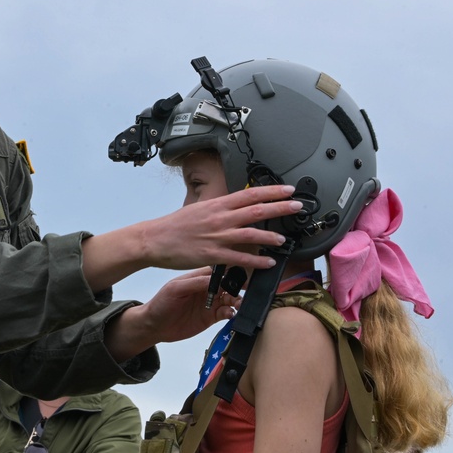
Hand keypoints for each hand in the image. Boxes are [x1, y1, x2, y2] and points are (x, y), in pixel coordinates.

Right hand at [81, 185, 299, 292]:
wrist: (154, 239)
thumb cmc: (175, 226)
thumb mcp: (199, 209)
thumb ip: (220, 209)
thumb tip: (237, 208)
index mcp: (217, 205)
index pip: (250, 194)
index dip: (271, 191)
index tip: (288, 190)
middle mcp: (219, 218)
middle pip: (256, 210)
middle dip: (279, 208)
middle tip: (298, 206)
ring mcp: (216, 236)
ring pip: (250, 234)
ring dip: (270, 236)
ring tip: (284, 239)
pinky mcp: (211, 254)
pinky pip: (239, 258)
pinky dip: (255, 261)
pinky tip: (268, 262)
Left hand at [104, 269, 239, 361]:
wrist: (154, 326)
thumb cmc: (160, 303)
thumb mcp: (176, 289)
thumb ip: (195, 283)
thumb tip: (215, 280)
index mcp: (199, 277)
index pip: (219, 270)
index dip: (231, 271)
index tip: (241, 274)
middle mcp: (207, 288)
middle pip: (229, 284)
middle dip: (239, 287)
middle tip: (244, 291)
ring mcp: (210, 302)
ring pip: (230, 299)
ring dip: (237, 301)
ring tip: (238, 304)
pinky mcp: (211, 317)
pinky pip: (226, 313)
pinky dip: (231, 313)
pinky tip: (229, 314)